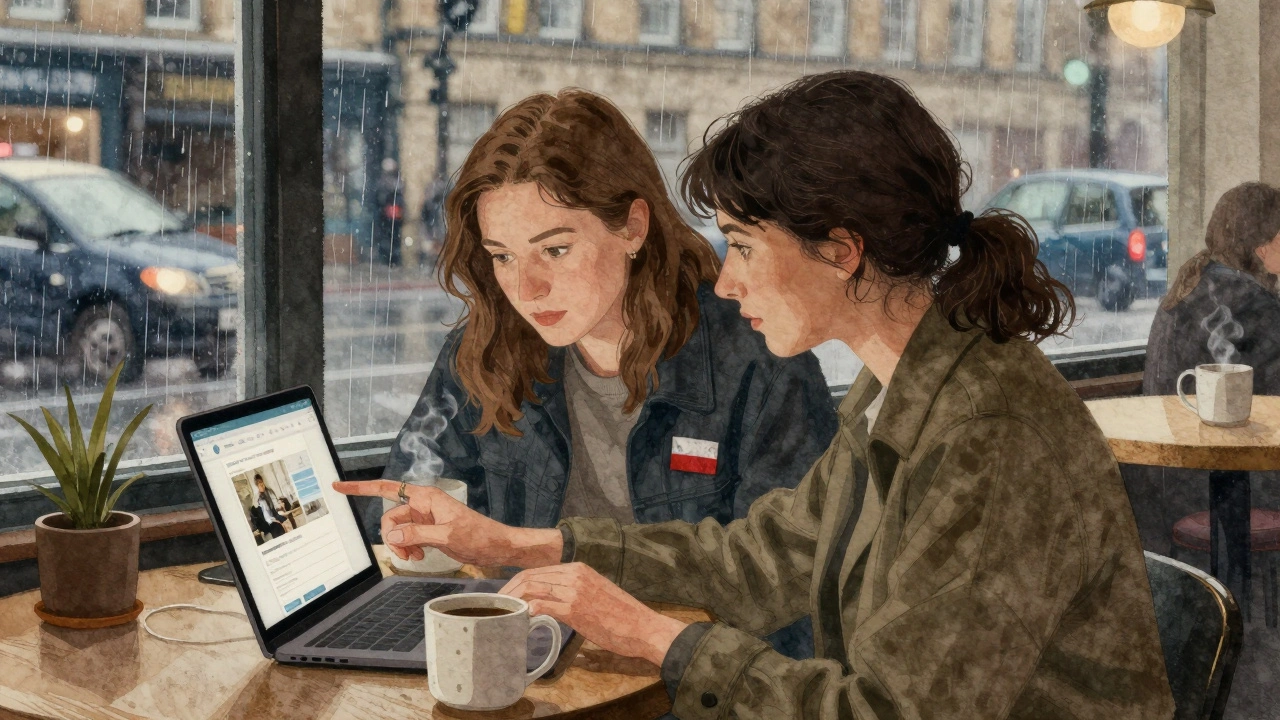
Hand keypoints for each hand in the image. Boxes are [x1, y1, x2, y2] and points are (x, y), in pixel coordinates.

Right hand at [331, 480, 562, 568]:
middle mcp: (422, 505)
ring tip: (415, 558)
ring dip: (401, 546)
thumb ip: (417, 535)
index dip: (361, 487)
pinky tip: (418, 557)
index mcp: (425, 497)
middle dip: (392, 537)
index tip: (338, 486)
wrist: (496, 546)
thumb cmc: (479, 535)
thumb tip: (392, 534)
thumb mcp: (447, 536)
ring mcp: (424, 518)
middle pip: (389, 518)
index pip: (386, 488)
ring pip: (396, 531)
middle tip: (406, 555)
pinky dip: (407, 549)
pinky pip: (406, 538)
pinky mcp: (427, 531)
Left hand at [500, 563, 687, 666]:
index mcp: (579, 569)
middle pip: (531, 577)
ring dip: (514, 601)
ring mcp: (575, 590)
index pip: (538, 571)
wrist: (643, 627)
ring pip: (533, 589)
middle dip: (509, 591)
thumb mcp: (595, 594)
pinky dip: (527, 611)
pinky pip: (542, 605)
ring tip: (503, 614)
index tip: (506, 596)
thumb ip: (572, 594)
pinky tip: (520, 620)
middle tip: (497, 606)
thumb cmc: (621, 617)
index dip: (517, 583)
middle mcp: (575, 574)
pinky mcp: (575, 608)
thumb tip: (550, 605)